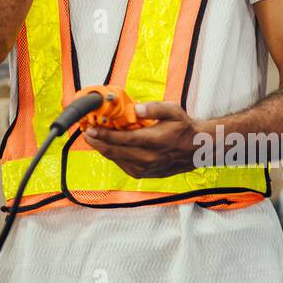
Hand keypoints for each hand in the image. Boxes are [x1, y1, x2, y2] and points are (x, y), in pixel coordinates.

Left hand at [82, 102, 205, 178]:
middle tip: (86, 132)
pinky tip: (107, 145)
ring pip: (116, 159)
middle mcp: (148, 158)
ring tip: (93, 137)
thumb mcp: (173, 111)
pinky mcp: (143, 174)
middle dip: (97, 141)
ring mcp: (145, 168)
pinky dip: (112, 155)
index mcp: (154, 141)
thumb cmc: (183, 128)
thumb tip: (137, 108)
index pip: (123, 139)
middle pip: (115, 151)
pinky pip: (122, 164)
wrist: (196, 150)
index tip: (91, 128)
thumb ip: (154, 108)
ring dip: (102, 148)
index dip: (104, 134)